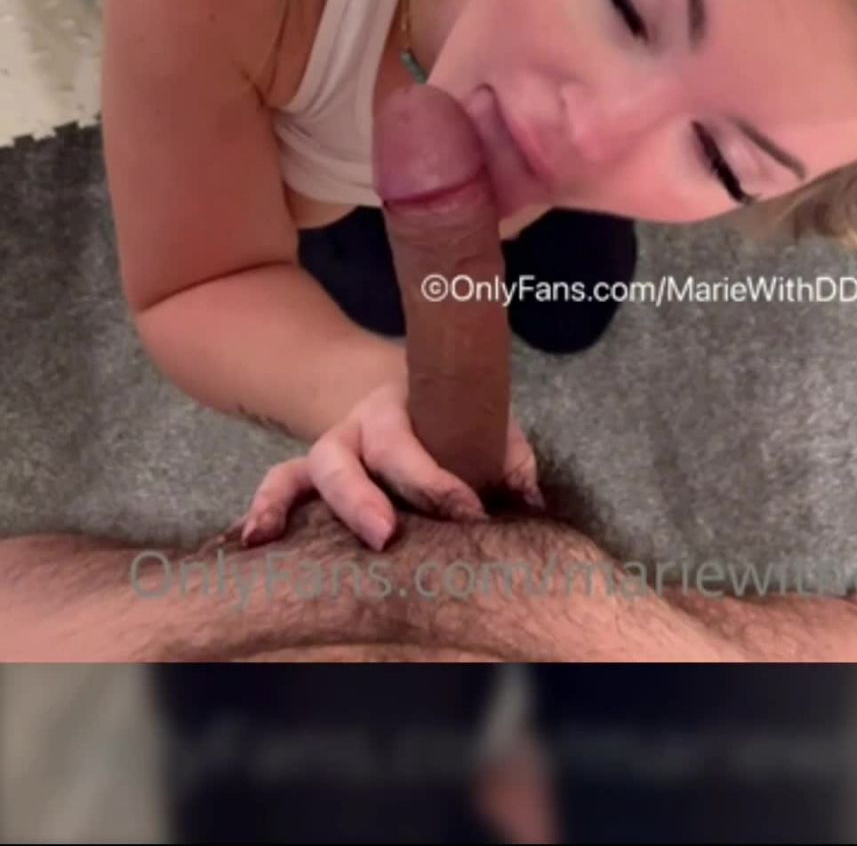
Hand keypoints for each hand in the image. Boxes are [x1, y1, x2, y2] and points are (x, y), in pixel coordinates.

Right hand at [234, 379, 541, 550]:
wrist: (398, 389)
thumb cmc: (446, 415)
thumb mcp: (478, 420)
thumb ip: (506, 456)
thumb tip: (531, 504)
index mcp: (395, 411)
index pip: (410, 449)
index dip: (437, 482)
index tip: (470, 513)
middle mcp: (352, 431)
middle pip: (344, 461)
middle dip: (361, 499)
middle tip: (386, 536)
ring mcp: (324, 454)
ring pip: (297, 473)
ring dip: (282, 505)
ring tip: (267, 539)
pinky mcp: (305, 477)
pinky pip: (276, 488)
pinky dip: (260, 512)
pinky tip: (250, 542)